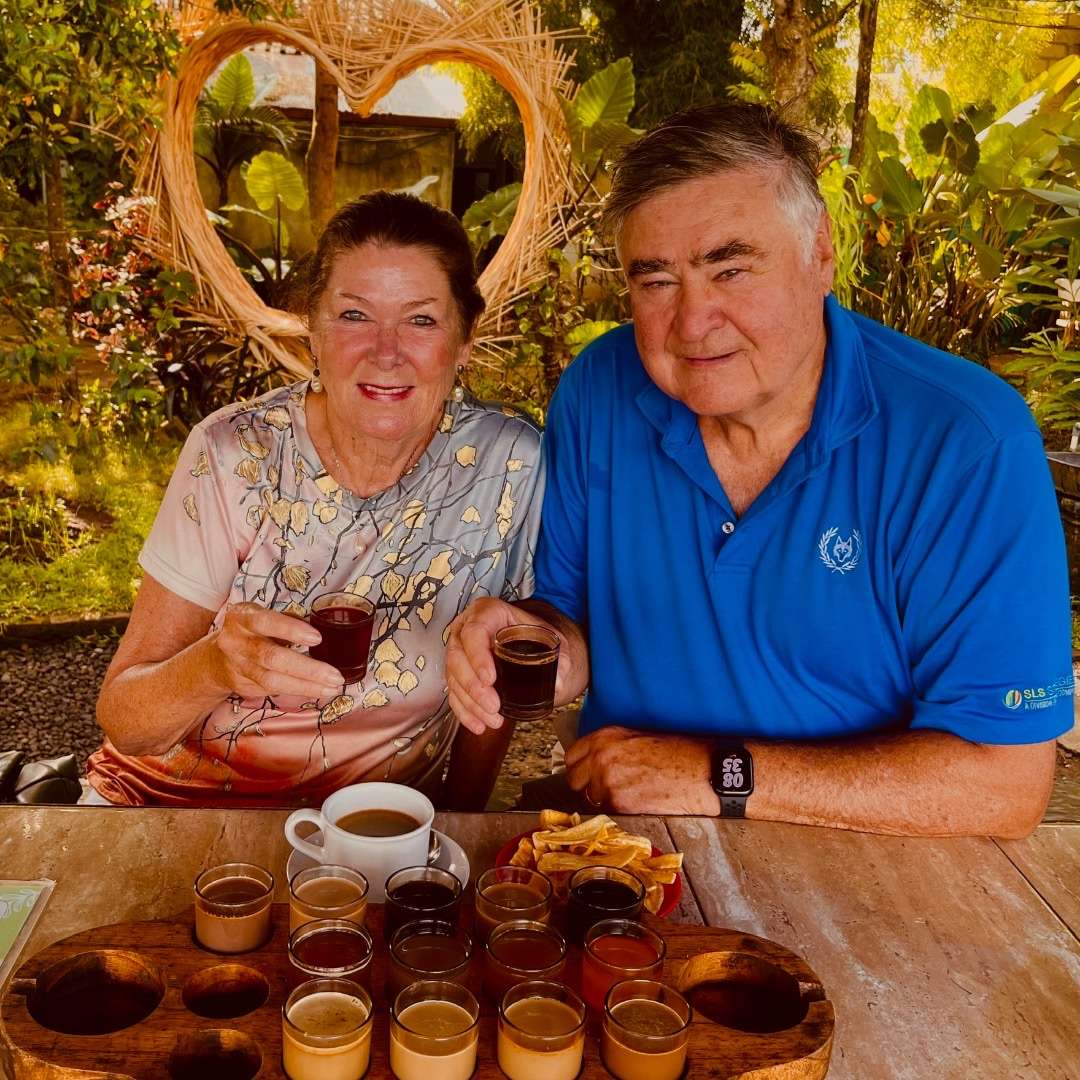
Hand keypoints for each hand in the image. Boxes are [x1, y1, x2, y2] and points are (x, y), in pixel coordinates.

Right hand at [209, 602, 344, 700]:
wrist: (215, 658)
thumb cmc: (250, 632)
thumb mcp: (263, 617)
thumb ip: (288, 620)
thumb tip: (321, 627)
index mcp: (242, 617)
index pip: (265, 622)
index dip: (291, 630)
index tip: (317, 638)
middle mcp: (236, 642)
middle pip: (271, 657)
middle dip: (307, 668)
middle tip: (334, 674)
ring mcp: (238, 666)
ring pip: (273, 680)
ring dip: (307, 686)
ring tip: (332, 687)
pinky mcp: (243, 685)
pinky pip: (274, 690)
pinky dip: (299, 690)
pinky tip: (319, 690)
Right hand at [445, 598, 562, 734]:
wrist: (532, 640)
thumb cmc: (538, 635)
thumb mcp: (553, 639)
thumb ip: (561, 658)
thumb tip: (558, 683)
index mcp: (488, 612)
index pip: (474, 631)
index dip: (478, 657)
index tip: (490, 679)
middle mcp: (466, 627)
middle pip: (458, 657)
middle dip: (474, 688)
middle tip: (494, 706)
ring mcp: (459, 649)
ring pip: (453, 677)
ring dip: (471, 703)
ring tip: (493, 720)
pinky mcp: (457, 670)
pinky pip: (453, 692)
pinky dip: (465, 711)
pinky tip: (478, 725)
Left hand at [564, 726, 720, 815]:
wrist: (702, 772)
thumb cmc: (678, 752)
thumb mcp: (639, 737)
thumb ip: (611, 747)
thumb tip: (593, 761)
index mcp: (605, 737)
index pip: (572, 756)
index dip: (579, 767)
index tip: (586, 774)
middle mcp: (601, 757)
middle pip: (574, 780)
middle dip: (586, 786)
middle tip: (605, 788)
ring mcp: (608, 781)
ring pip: (591, 799)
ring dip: (605, 799)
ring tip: (631, 793)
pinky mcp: (620, 803)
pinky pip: (608, 811)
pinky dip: (620, 810)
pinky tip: (639, 801)